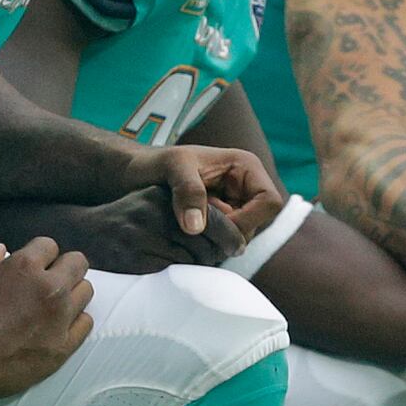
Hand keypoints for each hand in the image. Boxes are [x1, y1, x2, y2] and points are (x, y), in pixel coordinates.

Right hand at [0, 237, 94, 396]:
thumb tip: (0, 248)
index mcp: (26, 266)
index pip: (49, 246)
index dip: (40, 255)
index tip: (34, 266)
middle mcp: (50, 287)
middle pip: (77, 263)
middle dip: (64, 268)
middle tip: (51, 281)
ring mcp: (61, 317)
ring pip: (86, 291)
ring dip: (72, 293)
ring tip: (57, 304)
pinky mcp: (64, 345)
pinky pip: (86, 323)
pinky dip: (76, 320)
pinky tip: (61, 325)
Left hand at [143, 141, 279, 247]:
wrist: (135, 175)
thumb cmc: (154, 162)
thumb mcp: (171, 167)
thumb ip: (187, 191)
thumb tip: (196, 228)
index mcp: (246, 167)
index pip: (270, 202)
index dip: (247, 219)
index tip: (215, 223)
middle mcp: (246, 188)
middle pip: (255, 225)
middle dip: (226, 231)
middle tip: (192, 221)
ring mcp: (234, 207)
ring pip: (239, 238)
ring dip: (213, 238)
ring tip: (186, 222)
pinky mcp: (219, 223)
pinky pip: (222, 243)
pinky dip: (206, 243)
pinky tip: (185, 231)